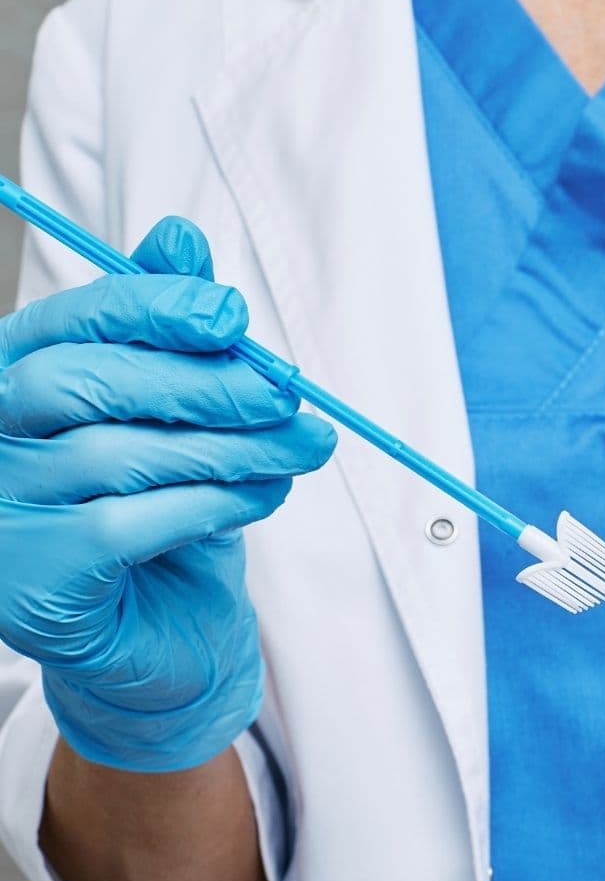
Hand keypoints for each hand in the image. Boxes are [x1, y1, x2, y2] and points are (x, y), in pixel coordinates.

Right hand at [0, 218, 335, 771]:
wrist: (159, 642)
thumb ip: (171, 335)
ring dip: (226, 445)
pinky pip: (126, 524)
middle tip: (287, 388)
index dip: (149, 308)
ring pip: (113, 454)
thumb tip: (181, 238)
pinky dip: (211, 504)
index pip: (67, 323)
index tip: (232, 313)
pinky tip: (264, 496)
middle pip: (84, 383)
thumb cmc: (159, 514)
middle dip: (200, 380)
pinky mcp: (29, 580)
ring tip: (300, 446)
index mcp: (10, 381)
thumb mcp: (173, 418)